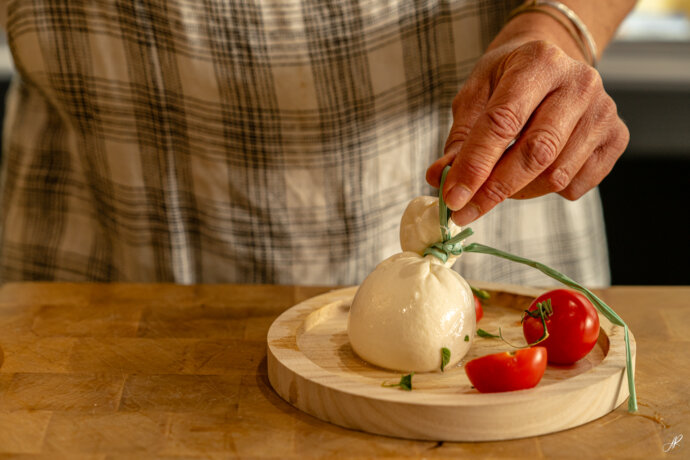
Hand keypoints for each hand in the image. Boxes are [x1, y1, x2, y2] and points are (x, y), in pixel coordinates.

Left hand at [426, 38, 628, 225]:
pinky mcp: (617, 137)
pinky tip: (535, 172)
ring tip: (499, 182)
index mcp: (538, 63)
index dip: (475, 165)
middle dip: (494, 190)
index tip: (452, 198)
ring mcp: (604, 111)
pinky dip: (548, 191)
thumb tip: (439, 178)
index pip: (502, 122)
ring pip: (556, 175)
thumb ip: (459, 138)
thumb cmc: (507, 81)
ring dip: (519, 192)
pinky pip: (577, 185)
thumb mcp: (476, 95)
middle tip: (464, 211)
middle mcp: (579, 83)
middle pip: (536, 153)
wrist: (550, 66)